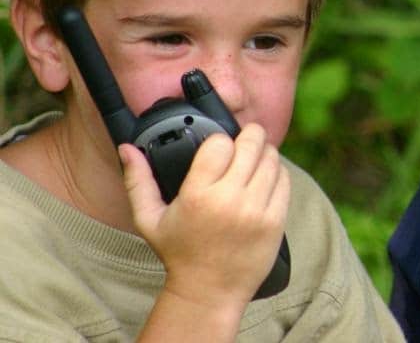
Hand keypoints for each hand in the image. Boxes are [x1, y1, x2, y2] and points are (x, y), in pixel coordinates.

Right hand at [118, 124, 290, 307]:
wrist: (209, 291)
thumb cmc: (179, 253)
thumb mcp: (149, 219)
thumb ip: (138, 181)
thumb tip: (127, 148)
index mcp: (198, 195)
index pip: (220, 143)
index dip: (219, 140)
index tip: (217, 147)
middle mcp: (230, 200)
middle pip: (252, 144)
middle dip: (249, 137)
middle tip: (244, 141)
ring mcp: (256, 210)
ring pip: (272, 159)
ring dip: (264, 153)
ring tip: (254, 159)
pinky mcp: (276, 221)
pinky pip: (284, 181)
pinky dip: (277, 173)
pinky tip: (265, 178)